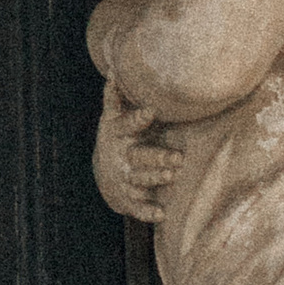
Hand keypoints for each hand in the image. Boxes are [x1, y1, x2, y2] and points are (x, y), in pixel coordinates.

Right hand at [95, 88, 181, 224]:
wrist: (105, 173)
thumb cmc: (118, 136)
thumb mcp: (113, 118)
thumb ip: (116, 99)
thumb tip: (115, 71)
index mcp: (118, 134)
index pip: (126, 125)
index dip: (137, 119)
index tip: (151, 111)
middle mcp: (120, 157)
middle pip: (137, 156)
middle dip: (156, 157)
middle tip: (178, 157)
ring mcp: (124, 178)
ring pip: (138, 179)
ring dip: (153, 179)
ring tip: (171, 177)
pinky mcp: (128, 198)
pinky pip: (137, 206)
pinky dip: (147, 211)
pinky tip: (161, 213)